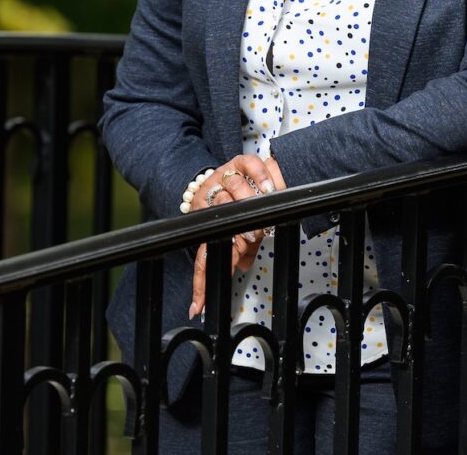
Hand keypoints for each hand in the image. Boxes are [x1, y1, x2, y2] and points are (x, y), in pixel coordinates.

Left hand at [188, 154, 283, 317]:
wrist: (245, 167)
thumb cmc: (244, 200)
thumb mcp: (242, 228)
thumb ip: (243, 248)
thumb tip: (241, 266)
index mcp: (209, 222)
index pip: (203, 255)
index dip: (201, 281)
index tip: (198, 307)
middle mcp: (212, 199)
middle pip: (222, 219)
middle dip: (240, 232)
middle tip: (251, 237)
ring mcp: (225, 177)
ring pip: (234, 189)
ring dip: (251, 203)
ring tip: (262, 210)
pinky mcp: (241, 160)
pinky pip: (251, 166)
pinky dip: (262, 177)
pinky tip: (268, 187)